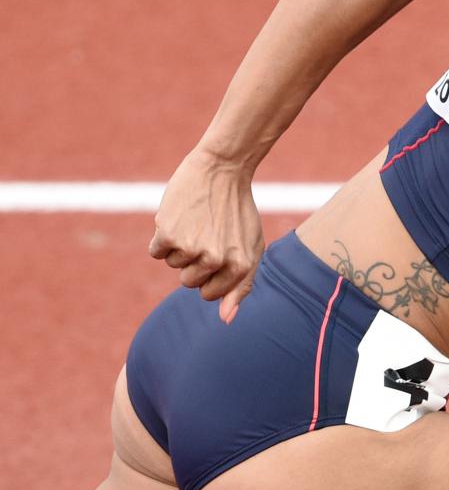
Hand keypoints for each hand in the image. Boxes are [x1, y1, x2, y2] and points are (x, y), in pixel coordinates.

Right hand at [148, 147, 264, 323]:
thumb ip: (242, 285)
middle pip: (187, 282)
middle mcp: (216, 261)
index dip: (209, 275)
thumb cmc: (238, 211)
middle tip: (207, 232)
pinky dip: (162, 237)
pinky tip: (180, 217)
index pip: (210, 295)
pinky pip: (156, 252)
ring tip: (197, 222)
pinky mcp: (168, 235)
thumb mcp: (251, 247)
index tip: (216, 252)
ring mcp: (191, 249)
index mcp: (240, 267)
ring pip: (172, 265)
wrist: (222, 169)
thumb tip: (226, 320)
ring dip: (179, 246)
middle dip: (193, 261)